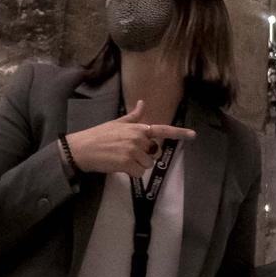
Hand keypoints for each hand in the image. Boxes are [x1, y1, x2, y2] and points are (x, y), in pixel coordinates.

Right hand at [66, 99, 194, 176]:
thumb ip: (133, 117)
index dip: (179, 133)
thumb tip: (142, 103)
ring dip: (137, 166)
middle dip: (145, 156)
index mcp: (138, 128)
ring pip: (147, 165)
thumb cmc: (99, 135)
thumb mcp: (117, 123)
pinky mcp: (127, 163)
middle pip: (155, 153)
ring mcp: (133, 151)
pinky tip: (119, 166)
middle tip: (129, 153)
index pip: (162, 130)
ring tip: (121, 159)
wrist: (81, 148)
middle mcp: (138, 138)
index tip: (193, 135)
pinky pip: (138, 173)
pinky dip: (130, 173)